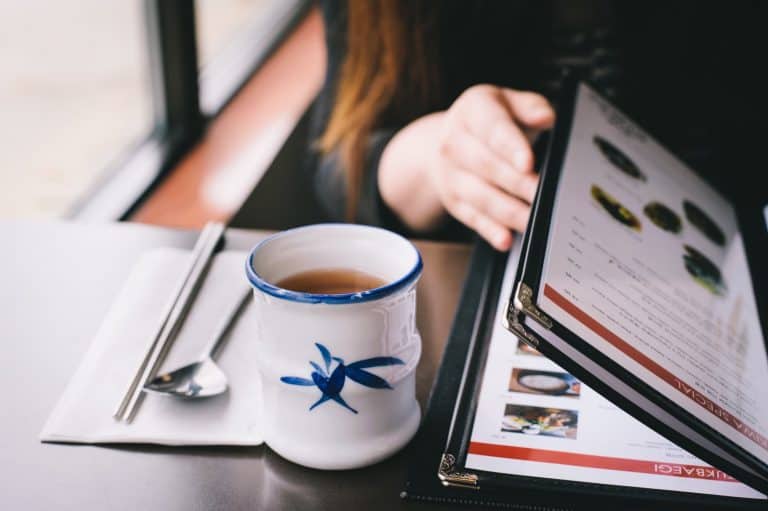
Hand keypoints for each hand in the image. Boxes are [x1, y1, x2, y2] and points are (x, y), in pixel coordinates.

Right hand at [379, 85, 553, 250]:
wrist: (444, 141)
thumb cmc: (487, 121)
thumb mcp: (507, 102)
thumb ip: (530, 106)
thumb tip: (546, 117)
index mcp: (472, 111)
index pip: (493, 130)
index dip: (511, 147)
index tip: (528, 163)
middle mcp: (454, 142)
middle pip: (487, 166)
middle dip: (518, 184)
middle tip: (544, 196)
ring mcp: (451, 174)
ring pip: (481, 196)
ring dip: (509, 212)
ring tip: (534, 221)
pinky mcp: (453, 201)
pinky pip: (472, 218)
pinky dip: (490, 231)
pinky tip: (506, 239)